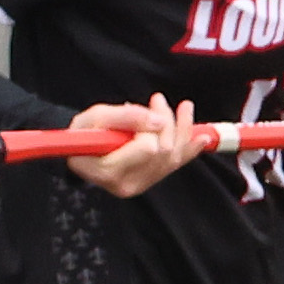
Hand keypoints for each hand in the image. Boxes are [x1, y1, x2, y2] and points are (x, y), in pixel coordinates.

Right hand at [65, 94, 210, 196]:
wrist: (80, 147)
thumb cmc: (84, 132)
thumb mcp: (96, 117)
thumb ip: (126, 116)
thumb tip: (159, 120)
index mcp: (108, 171)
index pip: (148, 148)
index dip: (149, 127)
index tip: (144, 109)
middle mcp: (127, 184)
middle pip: (165, 151)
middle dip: (167, 121)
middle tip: (157, 100)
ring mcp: (142, 184)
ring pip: (174, 156)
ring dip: (182, 128)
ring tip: (183, 107)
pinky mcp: (151, 179)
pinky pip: (177, 164)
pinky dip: (191, 148)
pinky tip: (202, 137)